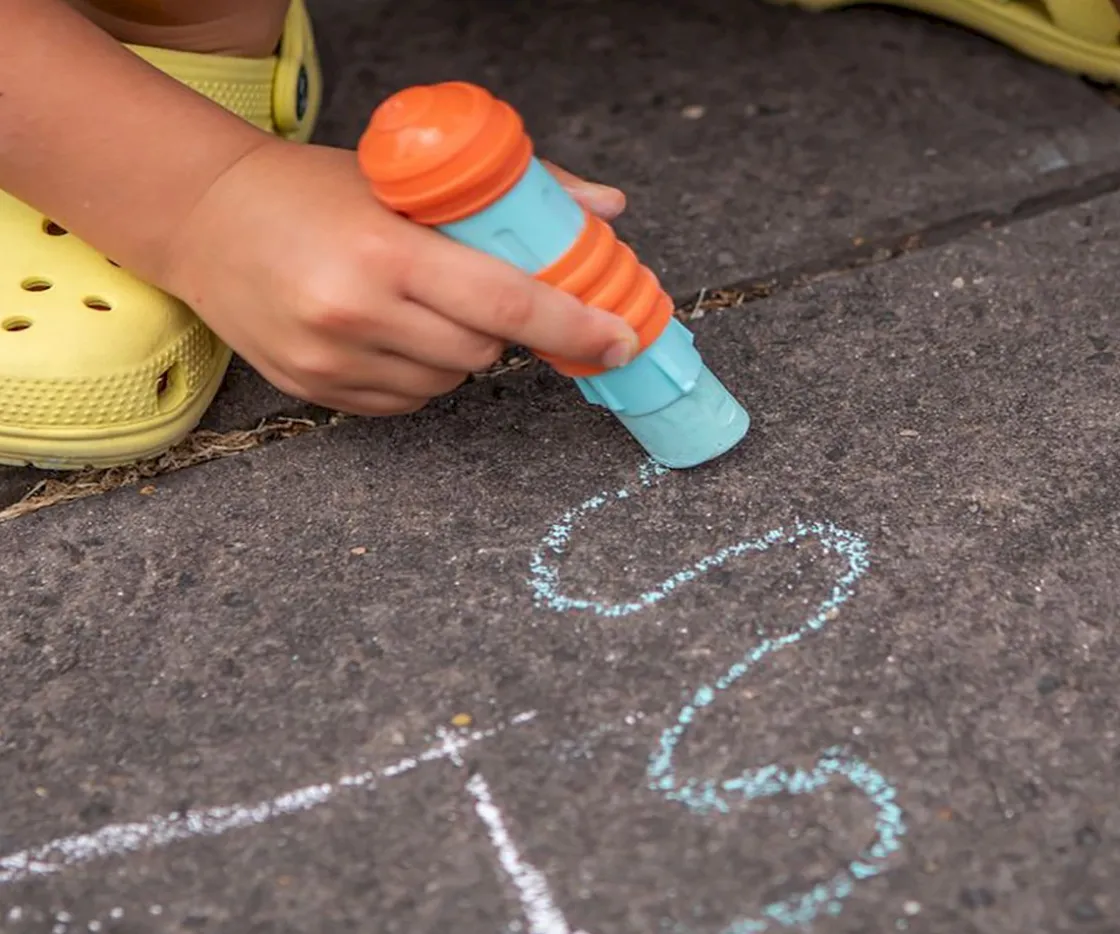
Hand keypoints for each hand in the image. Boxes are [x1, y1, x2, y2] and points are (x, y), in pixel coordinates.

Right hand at [163, 139, 637, 415]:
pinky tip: (391, 333)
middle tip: (481, 295)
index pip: (507, 305)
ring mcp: (330, 360)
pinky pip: (404, 403)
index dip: (575, 327)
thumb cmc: (313, 189)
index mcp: (386, 249)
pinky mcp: (313, 391)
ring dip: (459, 355)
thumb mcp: (408, 175)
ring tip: (421, 307)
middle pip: (482, 354)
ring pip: (446, 385)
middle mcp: (355, 312)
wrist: (204, 219)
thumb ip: (516, 194)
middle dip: (502, 333)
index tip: (620, 340)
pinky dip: (420, 376)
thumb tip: (607, 211)